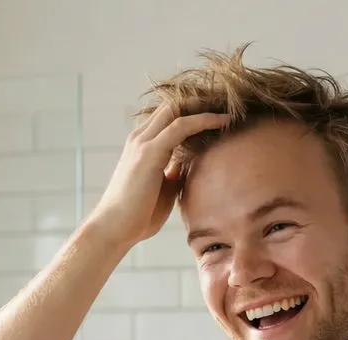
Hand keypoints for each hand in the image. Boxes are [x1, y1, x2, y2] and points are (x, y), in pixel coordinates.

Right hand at [84, 104, 229, 248]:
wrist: (115, 229)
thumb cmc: (138, 215)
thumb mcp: (164, 188)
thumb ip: (176, 172)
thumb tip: (194, 164)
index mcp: (142, 146)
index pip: (168, 117)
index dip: (193, 112)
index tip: (220, 116)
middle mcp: (140, 138)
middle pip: (172, 106)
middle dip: (200, 103)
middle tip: (229, 107)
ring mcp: (143, 143)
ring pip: (176, 109)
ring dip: (204, 107)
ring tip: (232, 109)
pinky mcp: (150, 152)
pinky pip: (182, 126)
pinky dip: (204, 120)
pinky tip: (224, 121)